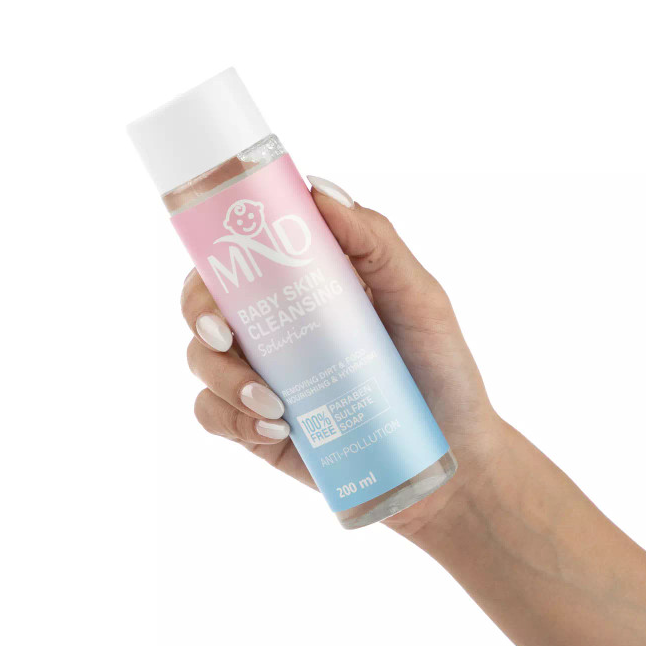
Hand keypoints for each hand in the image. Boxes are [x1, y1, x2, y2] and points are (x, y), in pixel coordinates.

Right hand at [181, 177, 498, 534]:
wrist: (444, 455)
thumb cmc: (438, 369)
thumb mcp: (420, 299)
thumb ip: (377, 243)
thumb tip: (317, 190)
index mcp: (307, 286)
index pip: (244, 253)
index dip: (217, 248)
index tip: (223, 258)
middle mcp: (278, 326)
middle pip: (206, 305)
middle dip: (202, 315)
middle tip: (227, 337)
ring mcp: (265, 376)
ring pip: (201, 361)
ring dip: (222, 378)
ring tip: (275, 405)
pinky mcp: (259, 425)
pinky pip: (213, 416)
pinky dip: (231, 419)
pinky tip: (276, 428)